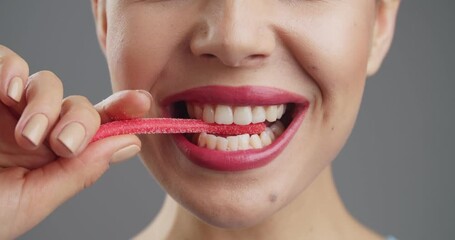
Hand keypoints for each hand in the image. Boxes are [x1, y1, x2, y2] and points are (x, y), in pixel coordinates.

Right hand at [0, 45, 151, 238]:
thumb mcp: (32, 200)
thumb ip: (78, 171)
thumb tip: (129, 143)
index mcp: (52, 157)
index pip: (97, 128)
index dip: (122, 112)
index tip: (142, 104)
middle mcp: (34, 129)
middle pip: (77, 105)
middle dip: (80, 120)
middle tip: (63, 144)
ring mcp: (6, 108)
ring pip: (48, 83)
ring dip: (47, 103)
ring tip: (29, 134)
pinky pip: (6, 62)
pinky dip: (13, 70)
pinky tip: (12, 94)